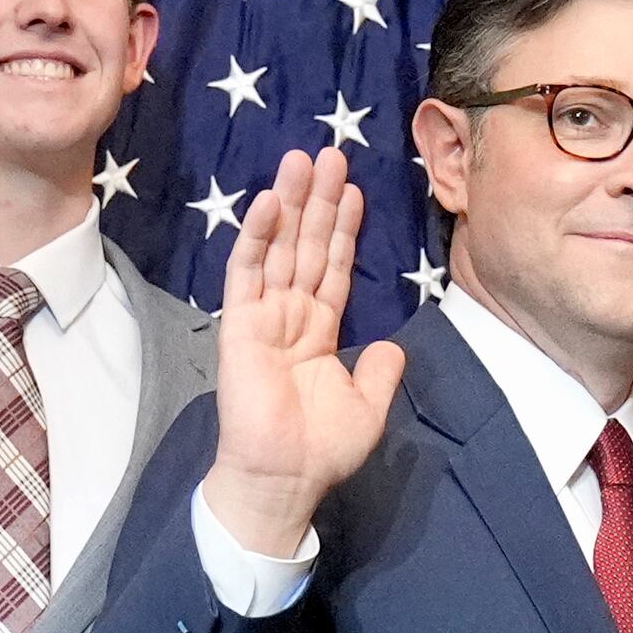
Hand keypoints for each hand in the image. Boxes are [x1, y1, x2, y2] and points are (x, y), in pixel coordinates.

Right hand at [201, 148, 408, 558]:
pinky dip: (257, 236)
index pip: (333, 268)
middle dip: (318, 200)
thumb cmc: (321, 450)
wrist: (284, 478)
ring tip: (302, 159)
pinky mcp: (240, 325)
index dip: (343, 230)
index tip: (354, 190)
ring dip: (290, 203)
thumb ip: (381, 371)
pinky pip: (248, 273)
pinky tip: (270, 201)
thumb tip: (392, 346)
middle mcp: (291, 316)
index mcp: (319, 332)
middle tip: (328, 154)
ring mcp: (263, 317)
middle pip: (306, 245)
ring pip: (279, 247)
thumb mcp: (368, 407)